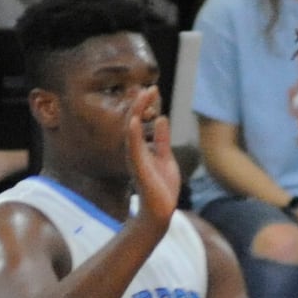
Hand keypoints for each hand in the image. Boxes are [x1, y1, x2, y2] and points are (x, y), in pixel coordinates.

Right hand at [125, 89, 179, 225]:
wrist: (160, 210)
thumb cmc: (162, 186)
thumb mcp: (165, 157)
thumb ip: (162, 139)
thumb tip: (163, 118)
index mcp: (142, 147)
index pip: (142, 120)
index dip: (146, 104)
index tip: (152, 88)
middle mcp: (135, 150)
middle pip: (135, 121)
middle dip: (141, 103)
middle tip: (149, 87)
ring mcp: (135, 158)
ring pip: (132, 130)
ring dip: (136, 112)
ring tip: (141, 96)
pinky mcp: (138, 167)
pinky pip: (133, 147)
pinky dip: (133, 133)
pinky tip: (134, 120)